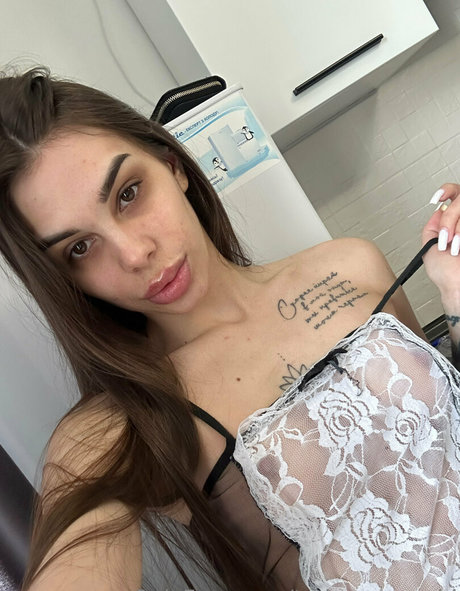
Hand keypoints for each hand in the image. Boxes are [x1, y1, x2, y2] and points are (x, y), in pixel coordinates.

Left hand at [422, 183, 459, 300]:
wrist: (458, 286)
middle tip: (446, 237)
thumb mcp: (430, 247)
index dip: (446, 191)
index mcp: (452, 224)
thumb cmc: (446, 274)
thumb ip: (433, 226)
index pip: (453, 194)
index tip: (438, 198)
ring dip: (457, 230)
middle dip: (449, 219)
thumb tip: (439, 208)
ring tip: (455, 247)